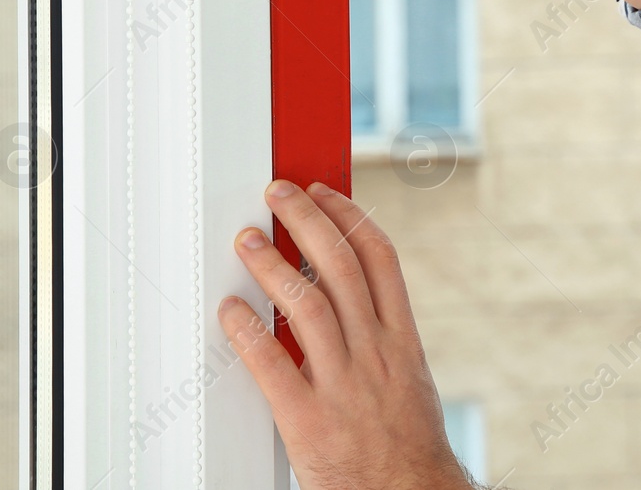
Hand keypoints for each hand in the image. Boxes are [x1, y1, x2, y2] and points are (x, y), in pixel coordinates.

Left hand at [219, 180, 472, 489]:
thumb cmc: (408, 448)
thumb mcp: (409, 378)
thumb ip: (381, 336)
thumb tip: (349, 297)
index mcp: (403, 339)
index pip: (378, 257)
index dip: (348, 215)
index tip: (324, 193)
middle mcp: (376, 353)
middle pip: (338, 265)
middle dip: (305, 219)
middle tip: (277, 194)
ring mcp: (343, 385)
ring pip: (305, 304)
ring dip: (270, 265)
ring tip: (246, 241)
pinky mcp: (309, 420)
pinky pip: (272, 364)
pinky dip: (247, 331)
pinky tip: (231, 310)